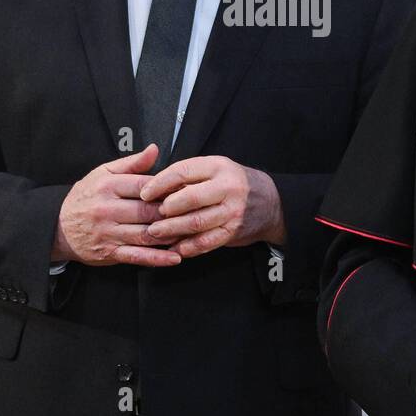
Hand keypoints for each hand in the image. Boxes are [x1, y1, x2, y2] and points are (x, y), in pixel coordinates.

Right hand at [54, 145, 181, 267]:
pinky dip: (157, 258)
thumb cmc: (85, 197)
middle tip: (196, 213)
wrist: (56, 226)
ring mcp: (108, 232)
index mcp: (108, 186)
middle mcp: (107, 209)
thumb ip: (131, 163)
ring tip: (191, 234)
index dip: (168, 188)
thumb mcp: (102, 174)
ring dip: (171, 236)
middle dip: (173, 213)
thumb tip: (155, 150)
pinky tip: (175, 257)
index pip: (145, 185)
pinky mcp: (109, 252)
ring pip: (146, 234)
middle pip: (148, 211)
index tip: (188, 190)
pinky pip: (137, 256)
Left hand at [138, 155, 286, 259]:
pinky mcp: (233, 231)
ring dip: (173, 230)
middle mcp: (227, 187)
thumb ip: (188, 176)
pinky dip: (189, 247)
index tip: (144, 193)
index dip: (160, 183)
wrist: (270, 202)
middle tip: (149, 216)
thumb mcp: (214, 169)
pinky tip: (175, 248)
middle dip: (166, 209)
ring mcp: (232, 211)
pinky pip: (207, 241)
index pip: (183, 172)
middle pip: (190, 199)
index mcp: (218, 167)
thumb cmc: (234, 183)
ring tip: (155, 233)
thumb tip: (154, 187)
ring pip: (197, 222)